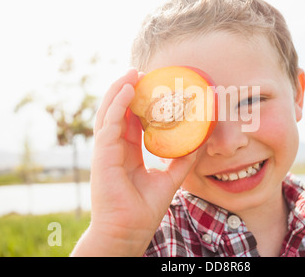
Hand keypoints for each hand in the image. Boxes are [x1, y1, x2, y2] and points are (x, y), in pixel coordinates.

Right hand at [72, 69, 196, 255]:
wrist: (128, 232)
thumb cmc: (143, 209)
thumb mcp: (169, 178)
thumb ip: (183, 159)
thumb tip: (202, 141)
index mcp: (127, 152)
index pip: (131, 120)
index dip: (139, 102)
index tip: (152, 86)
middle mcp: (115, 148)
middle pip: (118, 112)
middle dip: (128, 90)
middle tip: (142, 72)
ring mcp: (106, 150)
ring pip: (109, 112)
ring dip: (120, 90)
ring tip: (133, 72)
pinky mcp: (102, 155)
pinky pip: (109, 123)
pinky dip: (117, 104)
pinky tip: (129, 89)